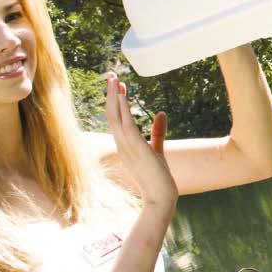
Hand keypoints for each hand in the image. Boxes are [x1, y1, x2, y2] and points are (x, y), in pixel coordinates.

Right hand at [104, 72, 176, 213]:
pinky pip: (127, 125)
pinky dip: (123, 109)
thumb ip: (158, 132)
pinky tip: (122, 95)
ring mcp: (127, 147)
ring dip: (114, 97)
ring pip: (116, 117)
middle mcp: (122, 144)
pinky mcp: (137, 148)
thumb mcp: (157, 150)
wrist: (160, 197)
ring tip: (114, 79)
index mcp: (124, 145)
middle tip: (110, 75)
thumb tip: (161, 113)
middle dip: (110, 94)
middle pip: (111, 115)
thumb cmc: (157, 177)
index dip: (115, 101)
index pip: (116, 119)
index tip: (117, 85)